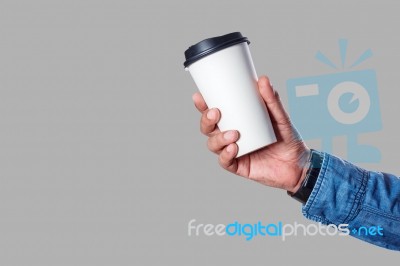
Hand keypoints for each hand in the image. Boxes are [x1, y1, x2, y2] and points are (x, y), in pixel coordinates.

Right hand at [192, 76, 309, 192]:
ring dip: (218, 138)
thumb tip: (264, 80)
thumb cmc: (287, 139)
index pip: (215, 113)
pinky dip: (226, 155)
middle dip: (206, 120)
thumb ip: (272, 100)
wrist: (298, 164)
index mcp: (236, 122)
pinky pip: (225, 161)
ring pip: (213, 144)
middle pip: (208, 128)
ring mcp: (233, 151)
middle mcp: (231, 136)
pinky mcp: (238, 166)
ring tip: (234, 134)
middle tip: (215, 113)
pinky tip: (234, 148)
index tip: (200, 96)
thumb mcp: (280, 117)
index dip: (203, 105)